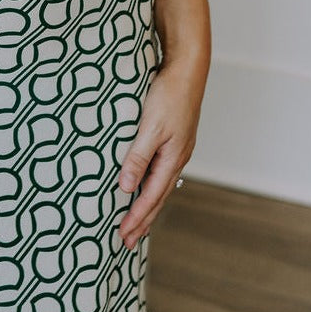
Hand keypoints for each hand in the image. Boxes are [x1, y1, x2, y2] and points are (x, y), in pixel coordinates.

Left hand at [116, 62, 203, 249]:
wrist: (187, 70)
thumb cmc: (168, 95)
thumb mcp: (149, 127)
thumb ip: (138, 157)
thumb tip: (125, 187)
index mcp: (172, 158)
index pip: (151, 196)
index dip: (136, 217)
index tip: (123, 235)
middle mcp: (177, 158)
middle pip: (158, 197)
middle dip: (142, 220)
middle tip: (127, 241)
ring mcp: (177, 149)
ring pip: (160, 185)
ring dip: (147, 205)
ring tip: (136, 222)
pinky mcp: (174, 139)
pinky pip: (161, 170)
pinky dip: (151, 185)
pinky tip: (145, 185)